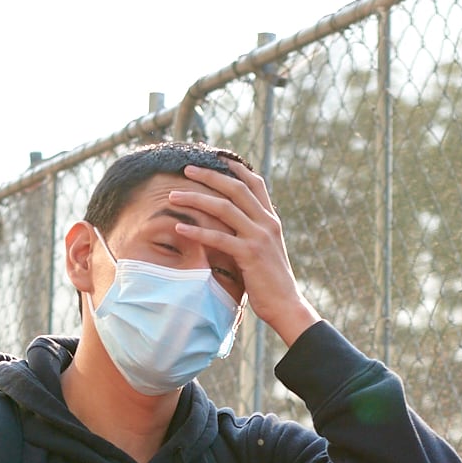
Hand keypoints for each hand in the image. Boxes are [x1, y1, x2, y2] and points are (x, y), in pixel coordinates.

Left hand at [159, 160, 310, 342]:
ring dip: (196, 199)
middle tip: (186, 168)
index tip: (215, 157)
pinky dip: (197, 231)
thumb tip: (234, 223)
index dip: (235, 167)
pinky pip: (219, 238)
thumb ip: (253, 233)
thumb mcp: (266, 250)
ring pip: (224, 208)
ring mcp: (259, 237)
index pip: (255, 183)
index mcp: (271, 219)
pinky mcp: (250, 255)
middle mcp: (267, 223)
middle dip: (209, 175)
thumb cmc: (271, 281)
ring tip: (174, 196)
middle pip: (236, 188)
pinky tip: (178, 228)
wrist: (287, 305)